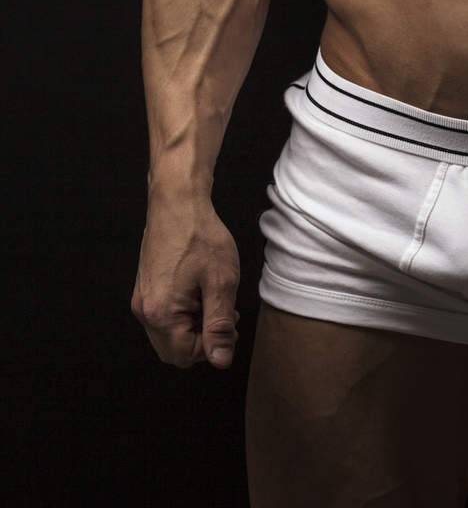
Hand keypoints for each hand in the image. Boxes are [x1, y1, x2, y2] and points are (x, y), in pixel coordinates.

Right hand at [131, 191, 240, 369]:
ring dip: (193, 326)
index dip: (212, 346)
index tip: (230, 322)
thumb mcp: (221, 281)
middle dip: (201, 339)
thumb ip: (219, 325)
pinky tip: (199, 290)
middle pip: (173, 350)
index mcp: (161, 314)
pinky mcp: (145, 287)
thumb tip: (220, 361)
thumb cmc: (200, 236)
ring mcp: (142, 299)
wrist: (177, 202)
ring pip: (168, 334)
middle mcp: (145, 312)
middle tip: (223, 313)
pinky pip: (163, 316)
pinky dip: (183, 314)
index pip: (185, 356)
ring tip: (213, 298)